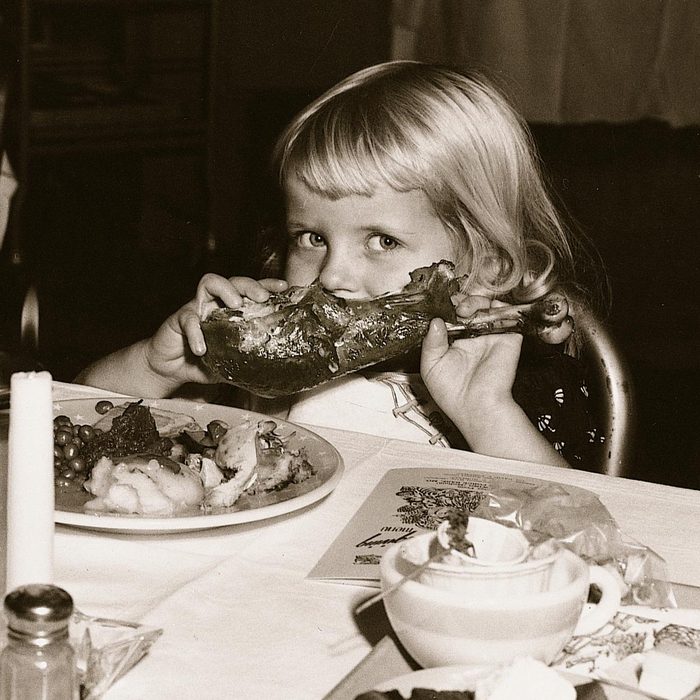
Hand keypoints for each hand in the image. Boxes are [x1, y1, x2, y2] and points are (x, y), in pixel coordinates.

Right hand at [144, 274, 287, 385]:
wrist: (169, 368)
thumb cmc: (203, 362)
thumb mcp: (230, 364)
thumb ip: (247, 363)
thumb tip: (273, 373)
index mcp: (232, 311)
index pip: (251, 293)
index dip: (267, 285)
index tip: (283, 287)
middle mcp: (216, 303)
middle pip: (235, 281)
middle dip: (250, 285)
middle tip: (262, 298)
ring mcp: (197, 307)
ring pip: (210, 283)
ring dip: (225, 290)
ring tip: (235, 304)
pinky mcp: (178, 319)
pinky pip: (188, 319)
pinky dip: (196, 333)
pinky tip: (202, 349)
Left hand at [420, 295, 522, 436]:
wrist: (476, 407)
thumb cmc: (453, 394)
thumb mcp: (431, 366)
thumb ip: (430, 342)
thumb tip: (435, 321)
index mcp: (456, 344)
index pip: (455, 318)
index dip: (449, 308)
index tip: (443, 304)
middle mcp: (475, 339)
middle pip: (472, 309)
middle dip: (463, 302)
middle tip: (456, 307)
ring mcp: (492, 337)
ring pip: (489, 308)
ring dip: (477, 302)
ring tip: (465, 310)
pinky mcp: (508, 339)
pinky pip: (507, 316)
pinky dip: (497, 307)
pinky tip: (483, 311)